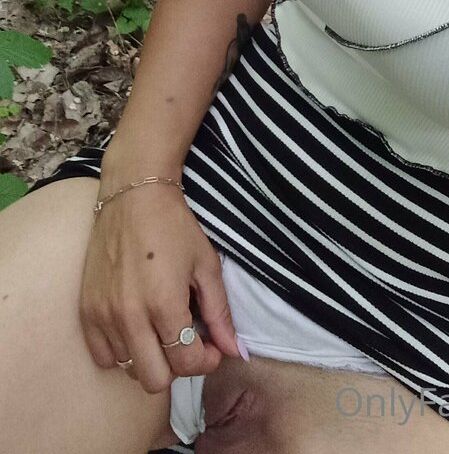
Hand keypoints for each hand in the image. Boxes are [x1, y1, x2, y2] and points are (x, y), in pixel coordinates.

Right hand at [79, 179, 242, 394]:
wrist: (133, 197)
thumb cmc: (175, 227)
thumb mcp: (206, 266)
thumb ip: (220, 313)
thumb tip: (233, 350)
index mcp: (164, 304)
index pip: (186, 363)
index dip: (206, 362)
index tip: (212, 347)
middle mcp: (130, 317)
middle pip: (155, 380)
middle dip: (179, 366)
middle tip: (189, 342)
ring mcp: (104, 316)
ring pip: (129, 369)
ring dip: (151, 357)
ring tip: (162, 328)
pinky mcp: (86, 312)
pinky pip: (103, 357)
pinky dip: (122, 351)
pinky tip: (137, 328)